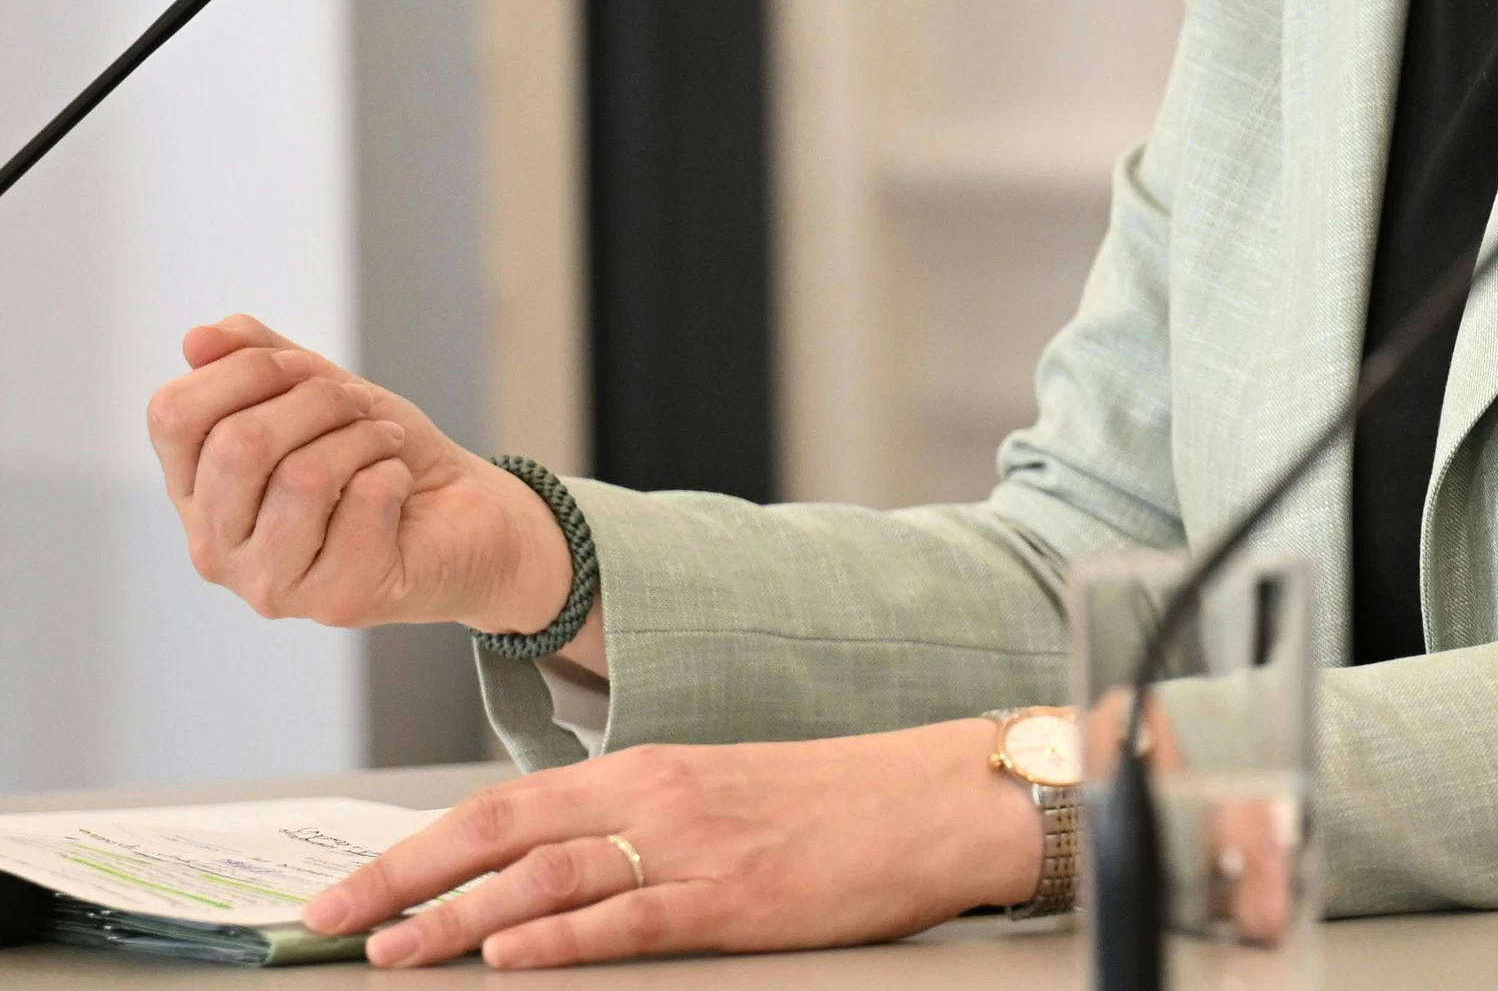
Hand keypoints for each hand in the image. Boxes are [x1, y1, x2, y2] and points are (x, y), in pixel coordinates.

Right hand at [145, 318, 579, 645]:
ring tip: (383, 444)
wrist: (470, 516)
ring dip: (363, 439)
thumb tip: (198, 337)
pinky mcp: (338, 600)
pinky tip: (398, 487)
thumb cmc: (381, 455)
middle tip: (357, 407)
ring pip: (304, 476)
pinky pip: (365, 502)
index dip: (246, 370)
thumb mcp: (319, 390)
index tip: (303, 369)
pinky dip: (395, 473)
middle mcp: (215, 547)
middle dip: (318, 401)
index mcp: (196, 491)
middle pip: (239, 444)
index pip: (172, 415)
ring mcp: (271, 584)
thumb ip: (256, 359)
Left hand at [304, 723, 1041, 967]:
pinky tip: (509, 957)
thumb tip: (551, 877)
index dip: (413, 850)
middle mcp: (654, 797)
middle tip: (325, 924)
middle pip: (499, 834)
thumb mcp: (721, 798)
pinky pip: (630, 916)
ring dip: (456, 918)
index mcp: (645, 771)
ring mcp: (693, 846)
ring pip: (547, 877)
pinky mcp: (737, 896)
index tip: (345, 888)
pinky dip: (560, 938)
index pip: (501, 807)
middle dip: (401, 882)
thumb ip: (638, 828)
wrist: (939, 798)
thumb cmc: (839, 805)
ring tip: (391, 952)